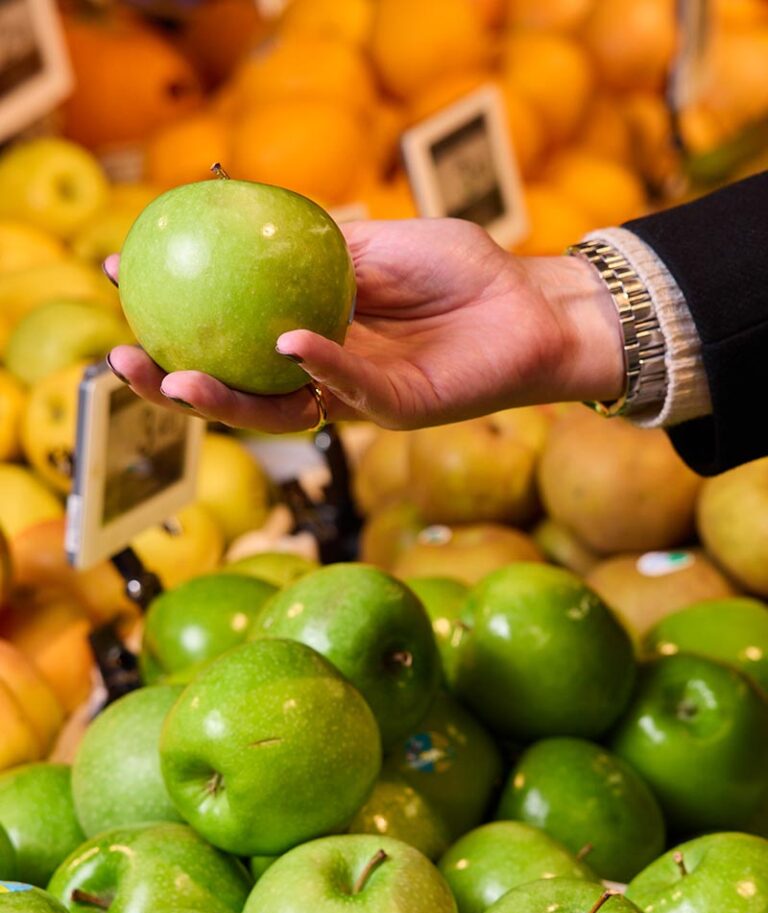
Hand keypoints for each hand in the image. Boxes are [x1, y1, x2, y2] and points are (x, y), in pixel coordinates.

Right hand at [106, 218, 623, 431]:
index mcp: (312, 329)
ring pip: (277, 409)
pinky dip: (316, 366)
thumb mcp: (383, 243)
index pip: (231, 330)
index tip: (120, 277)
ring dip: (225, 397)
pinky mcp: (396, 410)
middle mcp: (324, 371)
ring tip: (176, 379)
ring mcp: (357, 396)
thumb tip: (253, 224)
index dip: (176, 313)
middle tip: (123, 361)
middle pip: (236, 387)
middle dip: (175, 380)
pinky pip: (347, 390)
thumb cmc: (464, 271)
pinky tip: (286, 342)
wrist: (533, 306)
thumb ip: (327, 247)